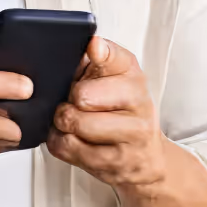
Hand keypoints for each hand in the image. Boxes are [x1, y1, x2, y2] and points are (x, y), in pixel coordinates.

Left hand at [47, 34, 165, 188]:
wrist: (145, 158)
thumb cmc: (119, 111)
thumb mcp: (111, 78)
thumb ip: (94, 59)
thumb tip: (92, 43)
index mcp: (132, 73)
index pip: (113, 56)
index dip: (98, 52)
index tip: (93, 47)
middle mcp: (138, 101)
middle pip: (83, 95)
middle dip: (69, 99)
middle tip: (75, 102)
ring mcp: (131, 135)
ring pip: (74, 123)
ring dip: (63, 123)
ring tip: (72, 121)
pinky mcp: (116, 163)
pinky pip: (68, 148)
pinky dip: (61, 142)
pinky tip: (74, 138)